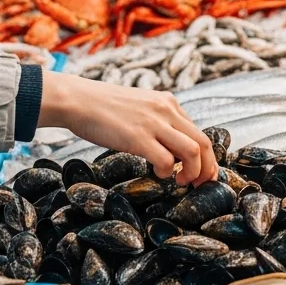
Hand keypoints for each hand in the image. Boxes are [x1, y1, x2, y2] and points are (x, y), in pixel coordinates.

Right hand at [40, 71, 217, 185]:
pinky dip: (167, 173)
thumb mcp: (138, 106)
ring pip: (193, 151)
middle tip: (201, 184)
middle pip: (204, 142)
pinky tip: (158, 175)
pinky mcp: (139, 138)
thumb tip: (167, 145)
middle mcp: (166, 110)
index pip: (198, 131)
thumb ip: (156, 120)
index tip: (201, 171)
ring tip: (181, 182)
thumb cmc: (101, 107)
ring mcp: (154, 123)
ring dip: (193, 173)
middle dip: (207, 168)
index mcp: (167, 102)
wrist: (77, 100)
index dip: (205, 156)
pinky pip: (167, 161)